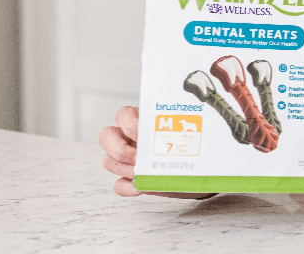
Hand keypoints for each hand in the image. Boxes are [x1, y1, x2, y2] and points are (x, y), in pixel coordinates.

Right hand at [98, 106, 214, 198]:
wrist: (196, 171)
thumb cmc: (188, 149)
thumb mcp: (186, 137)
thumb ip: (180, 133)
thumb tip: (189, 133)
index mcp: (140, 121)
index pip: (123, 115)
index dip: (128, 124)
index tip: (142, 135)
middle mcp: (128, 138)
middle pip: (106, 136)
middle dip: (120, 149)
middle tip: (138, 158)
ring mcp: (125, 159)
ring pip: (108, 161)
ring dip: (125, 169)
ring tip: (144, 173)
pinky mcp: (129, 180)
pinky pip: (118, 184)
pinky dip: (128, 187)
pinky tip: (140, 188)